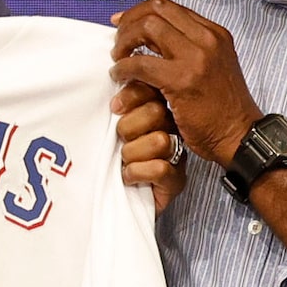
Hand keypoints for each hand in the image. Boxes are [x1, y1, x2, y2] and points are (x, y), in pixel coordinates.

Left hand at [108, 0, 265, 171]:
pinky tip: (120, 77)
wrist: (239, 135)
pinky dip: (123, 68)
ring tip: (118, 60)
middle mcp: (208, 38)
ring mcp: (196, 57)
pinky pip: (141, 63)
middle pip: (155, 10)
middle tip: (117, 44)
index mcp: (214, 32)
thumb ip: (186, 47)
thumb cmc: (221, 107)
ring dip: (124, 42)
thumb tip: (148, 36)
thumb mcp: (211, 65)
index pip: (168, 6)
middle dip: (128, 23)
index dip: (138, 12)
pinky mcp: (182, 80)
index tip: (122, 24)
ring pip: (147, 28)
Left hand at [111, 82, 185, 211]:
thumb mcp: (110, 131)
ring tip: (124, 162)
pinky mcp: (176, 181)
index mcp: (157, 114)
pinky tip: (128, 177)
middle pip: (156, 112)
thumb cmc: (110, 165)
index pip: (151, 90)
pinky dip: (137, 173)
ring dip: (132, 153)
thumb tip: (113, 82)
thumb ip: (117, 108)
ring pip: (158, 140)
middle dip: (129, 127)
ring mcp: (176, 156)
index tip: (114, 108)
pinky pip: (160, 169)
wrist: (116, 204)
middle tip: (120, 141)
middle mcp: (171, 131)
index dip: (131, 95)